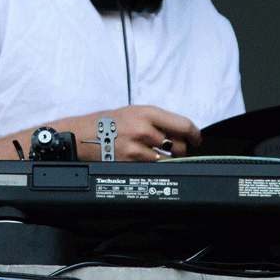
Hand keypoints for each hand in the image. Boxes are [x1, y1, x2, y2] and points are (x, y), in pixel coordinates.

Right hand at [77, 105, 200, 160]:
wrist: (83, 134)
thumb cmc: (108, 121)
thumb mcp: (134, 111)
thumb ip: (158, 120)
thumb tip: (180, 131)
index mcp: (148, 113)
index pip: (184, 125)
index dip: (195, 134)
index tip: (196, 139)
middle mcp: (145, 129)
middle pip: (179, 145)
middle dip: (181, 149)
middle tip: (174, 148)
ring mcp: (138, 148)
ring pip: (169, 159)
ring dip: (169, 159)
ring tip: (158, 154)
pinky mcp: (131, 163)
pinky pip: (154, 168)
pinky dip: (155, 166)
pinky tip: (146, 160)